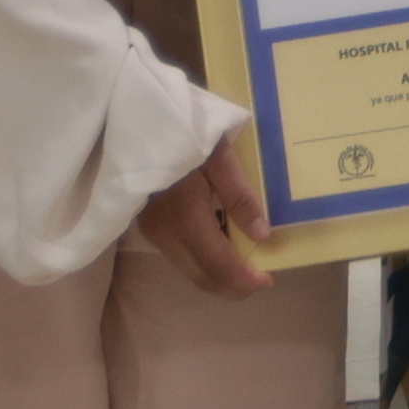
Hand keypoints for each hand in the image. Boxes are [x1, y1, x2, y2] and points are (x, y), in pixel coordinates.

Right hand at [136, 130, 274, 296]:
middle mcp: (166, 234)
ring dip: (219, 276)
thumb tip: (262, 235)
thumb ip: (239, 196)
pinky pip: (181, 258)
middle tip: (261, 279)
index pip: (217, 265)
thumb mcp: (218, 156)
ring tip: (247, 265)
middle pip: (203, 278)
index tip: (268, 280)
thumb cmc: (183, 132)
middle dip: (234, 287)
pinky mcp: (149, 228)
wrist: (140, 122)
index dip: (244, 280)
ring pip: (191, 271)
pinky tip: (223, 247)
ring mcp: (154, 233)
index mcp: (185, 216)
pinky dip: (205, 263)